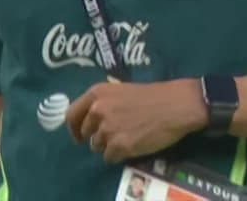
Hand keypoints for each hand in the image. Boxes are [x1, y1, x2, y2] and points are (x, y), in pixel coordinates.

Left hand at [65, 78, 209, 162]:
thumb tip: (91, 112)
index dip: (73, 128)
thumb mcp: (119, 89)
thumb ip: (103, 100)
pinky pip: (109, 157)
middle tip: (111, 137)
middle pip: (86, 132)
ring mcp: (107, 129)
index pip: (71, 115)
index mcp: (95, 94)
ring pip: (97, 146)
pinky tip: (131, 148)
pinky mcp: (120, 146)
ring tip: (125, 140)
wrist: (175, 106)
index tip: (78, 136)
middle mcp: (97, 111)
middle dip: (96, 137)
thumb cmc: (151, 96)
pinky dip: (118, 156)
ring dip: (108, 146)